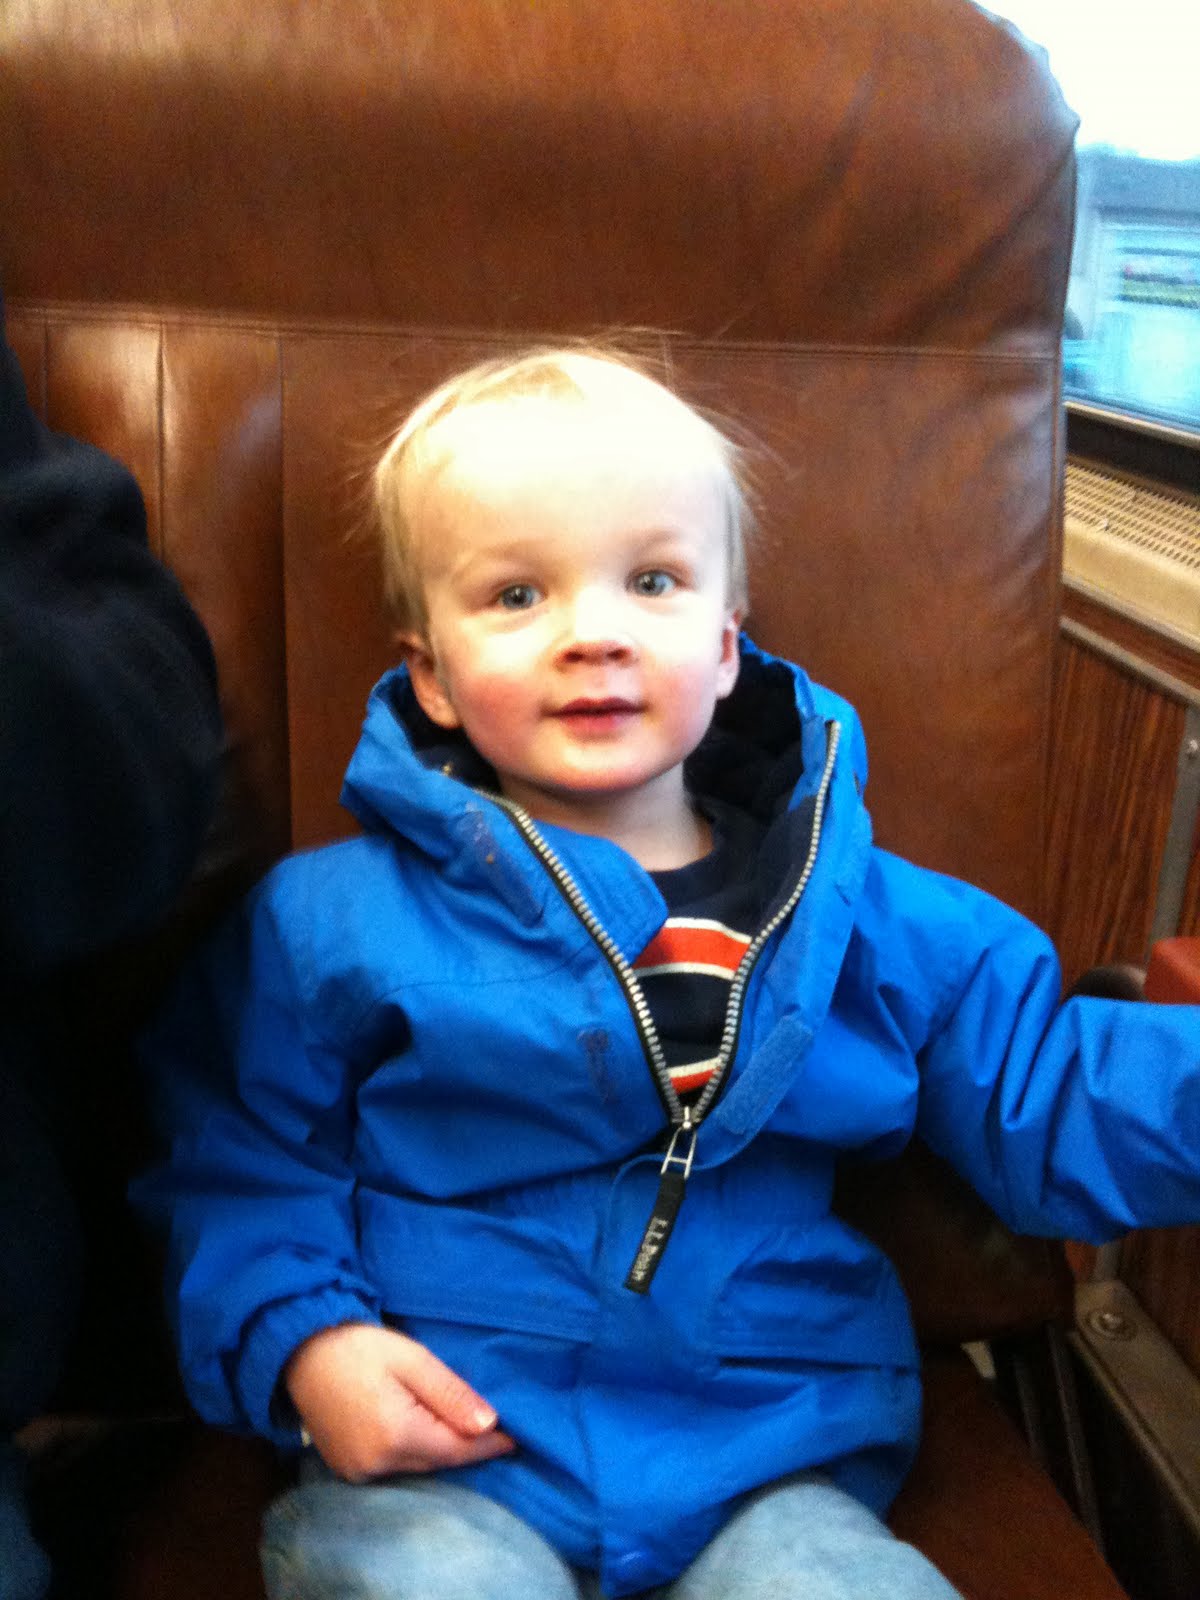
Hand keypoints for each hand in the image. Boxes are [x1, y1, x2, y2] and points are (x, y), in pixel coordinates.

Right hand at [284, 1322, 515, 1481]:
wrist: (300, 1351)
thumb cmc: (359, 1347)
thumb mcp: (412, 1359)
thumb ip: (450, 1393)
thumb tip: (489, 1423)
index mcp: (395, 1435)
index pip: (456, 1450)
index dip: (487, 1446)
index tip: (516, 1440)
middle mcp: (376, 1464)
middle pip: (437, 1462)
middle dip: (466, 1447)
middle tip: (495, 1432)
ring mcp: (357, 1472)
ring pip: (416, 1468)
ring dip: (440, 1451)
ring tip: (463, 1431)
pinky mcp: (346, 1470)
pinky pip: (394, 1468)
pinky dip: (414, 1454)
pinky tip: (425, 1435)